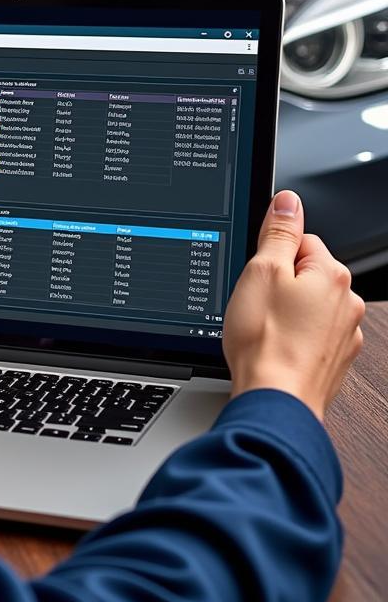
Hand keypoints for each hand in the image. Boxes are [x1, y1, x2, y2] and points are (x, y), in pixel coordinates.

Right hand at [223, 190, 364, 420]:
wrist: (275, 399)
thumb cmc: (267, 340)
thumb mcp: (262, 271)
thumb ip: (279, 232)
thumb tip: (289, 202)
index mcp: (333, 274)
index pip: (300, 240)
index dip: (269, 255)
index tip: (255, 273)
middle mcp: (347, 302)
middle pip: (304, 273)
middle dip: (277, 284)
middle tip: (254, 302)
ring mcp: (344, 334)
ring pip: (306, 305)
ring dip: (284, 311)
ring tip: (261, 328)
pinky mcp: (333, 359)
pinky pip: (308, 334)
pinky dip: (290, 337)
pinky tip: (271, 345)